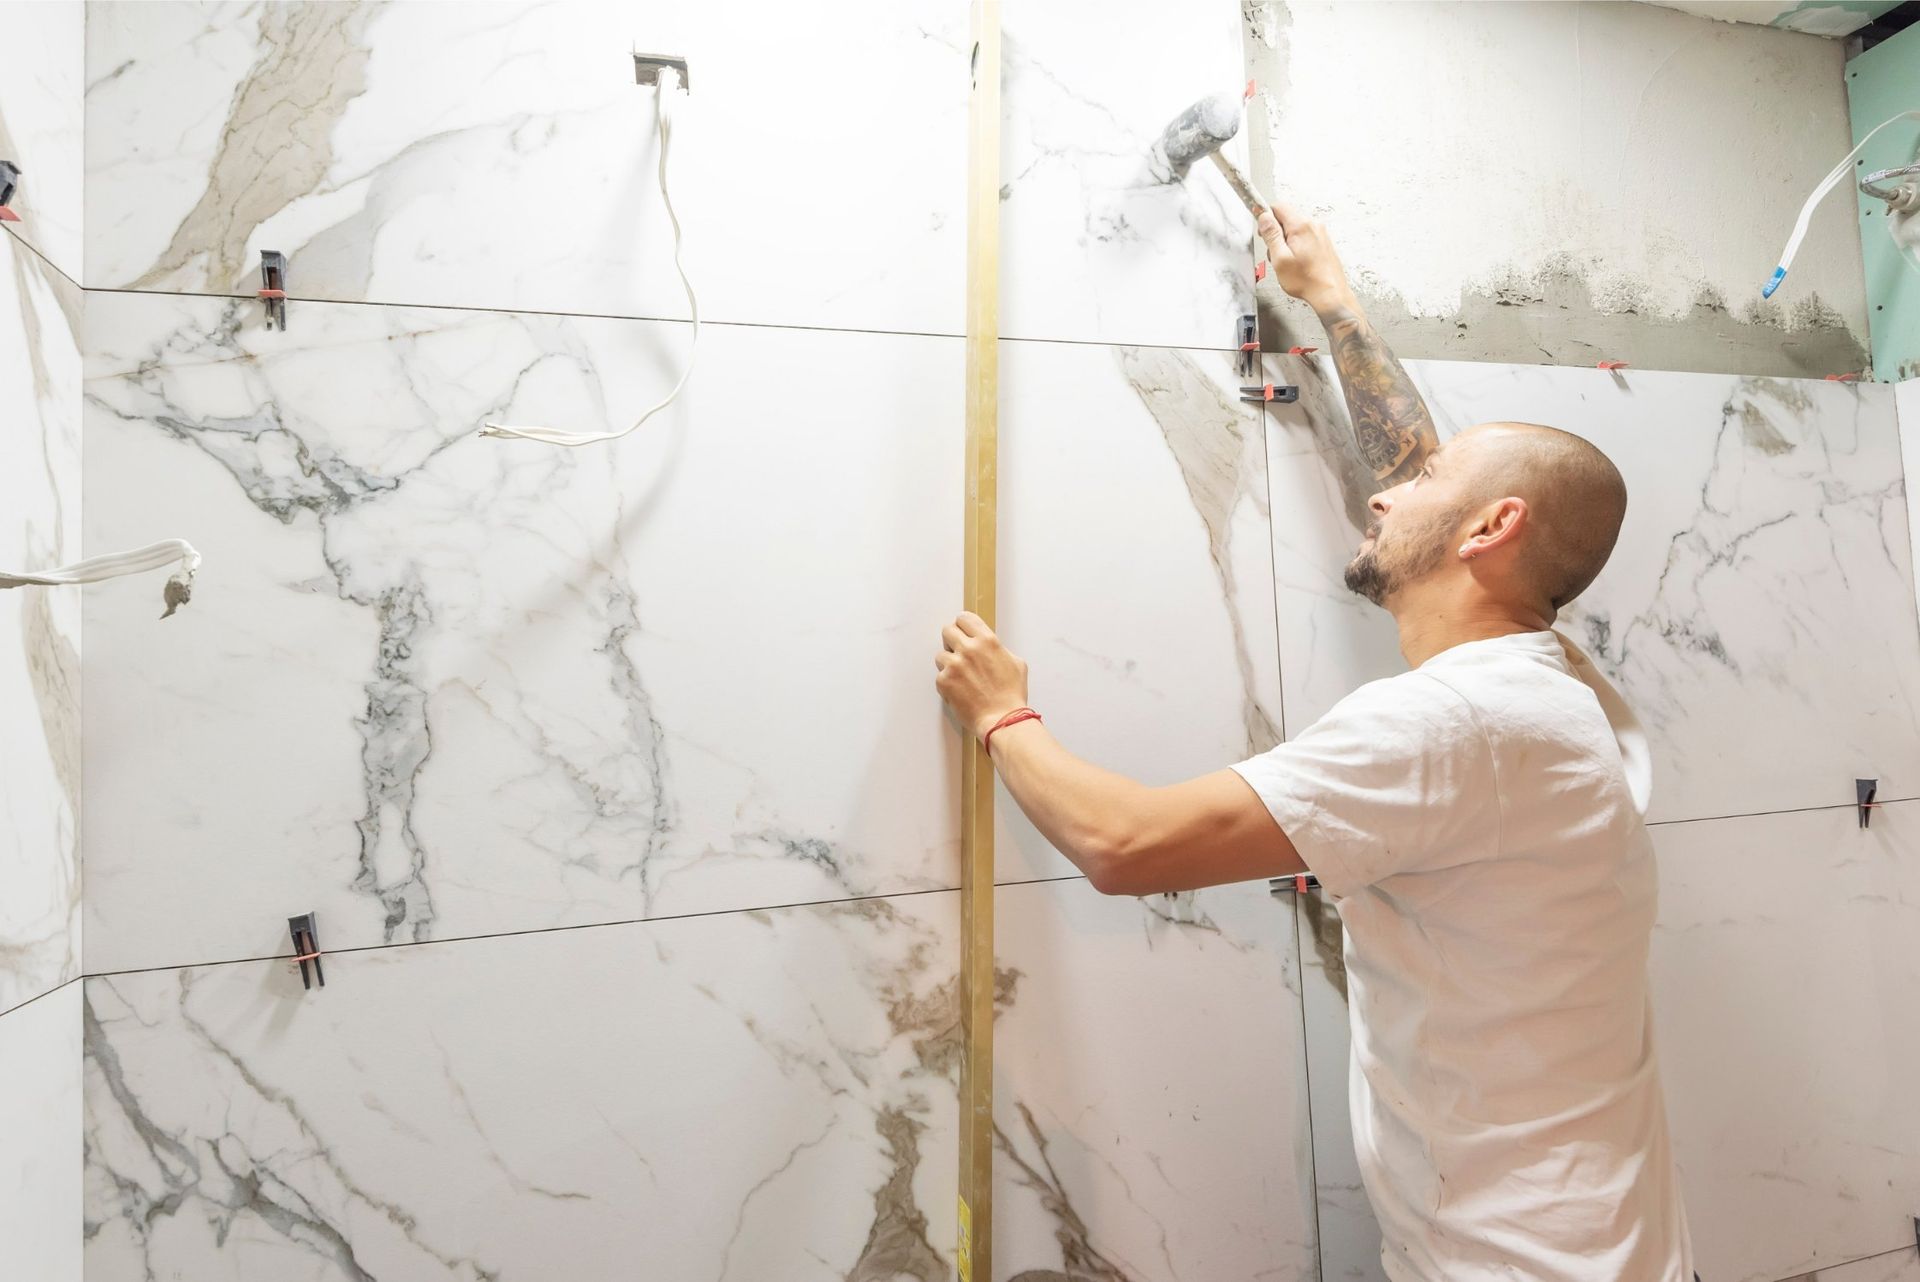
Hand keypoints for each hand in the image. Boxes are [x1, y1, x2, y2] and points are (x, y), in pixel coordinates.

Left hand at [934, 612, 1029, 739]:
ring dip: (949, 664)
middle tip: (958, 652)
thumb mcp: (1016, 663)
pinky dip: (948, 683)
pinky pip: (940, 675)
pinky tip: (961, 690)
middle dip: (952, 641)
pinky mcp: (944, 681)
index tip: (962, 631)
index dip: (963, 625)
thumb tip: (989, 647)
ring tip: (962, 678)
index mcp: (987, 641)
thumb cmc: (1011, 695)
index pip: (964, 618)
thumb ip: (998, 649)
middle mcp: (969, 649)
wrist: (1002, 719)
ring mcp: (954, 665)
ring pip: (941, 654)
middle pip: (947, 630)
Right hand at [1255, 199, 1356, 316]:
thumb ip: (1271, 234)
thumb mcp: (1280, 258)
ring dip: (1286, 241)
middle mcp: (1313, 225)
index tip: (1263, 232)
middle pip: (1286, 217)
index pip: (1278, 206)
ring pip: (1294, 228)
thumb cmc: (1306, 280)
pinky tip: (1297, 261)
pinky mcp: (1323, 241)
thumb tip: (1264, 216)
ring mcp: (1320, 233)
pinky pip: (1304, 236)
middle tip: (1275, 252)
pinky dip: (1296, 245)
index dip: (1266, 218)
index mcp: (1301, 226)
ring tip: (1288, 260)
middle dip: (1276, 232)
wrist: (1330, 293)